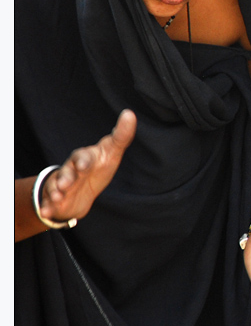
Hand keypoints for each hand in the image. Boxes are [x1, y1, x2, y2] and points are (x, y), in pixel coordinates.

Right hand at [38, 109, 135, 223]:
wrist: (83, 190)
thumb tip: (129, 113)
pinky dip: (48, 207)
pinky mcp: (55, 199)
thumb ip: (121, 135)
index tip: (84, 166)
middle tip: (67, 184)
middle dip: (66, 177)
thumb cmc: (99, 166)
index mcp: (84, 158)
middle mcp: (70, 170)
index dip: (83, 161)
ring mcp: (61, 184)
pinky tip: (47, 212)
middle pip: (67, 172)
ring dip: (56, 192)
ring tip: (58, 197)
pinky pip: (50, 203)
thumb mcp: (112, 152)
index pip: (83, 157)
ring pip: (57, 187)